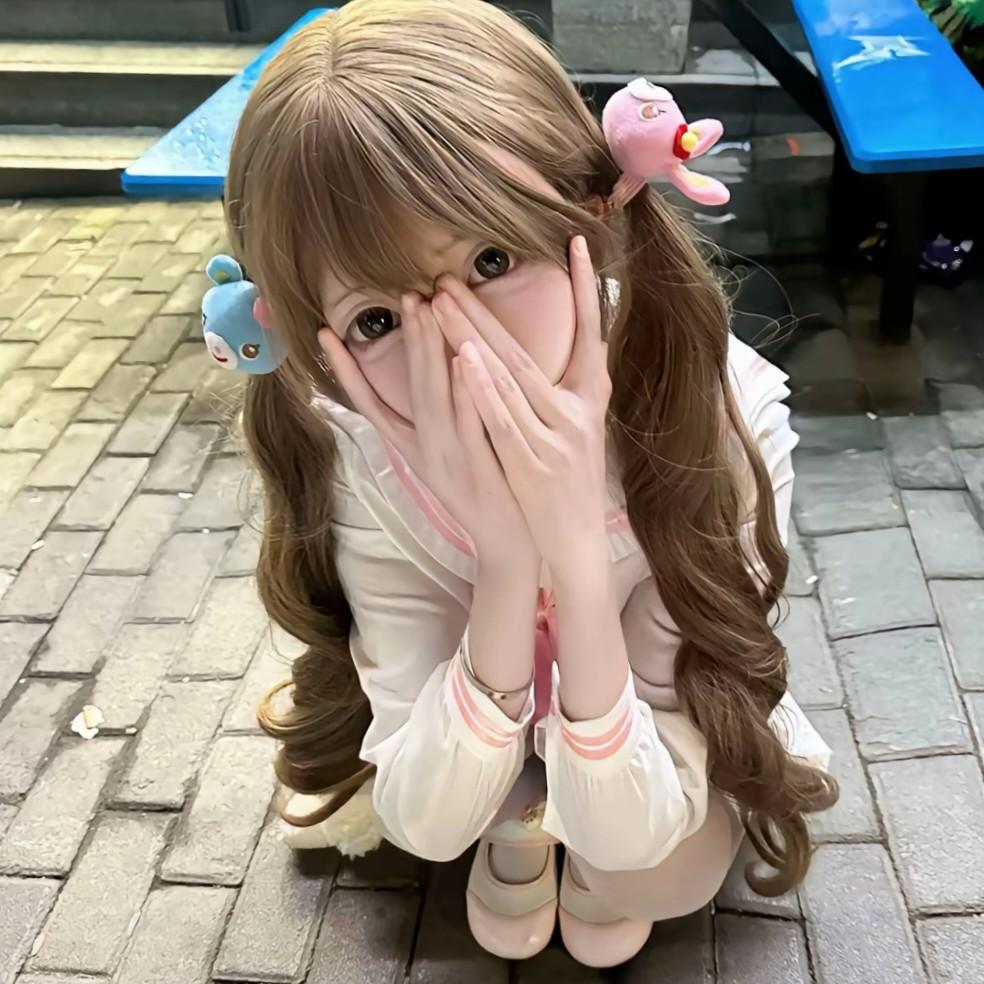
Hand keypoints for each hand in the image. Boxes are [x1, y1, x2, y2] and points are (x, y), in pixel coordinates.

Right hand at [318, 295, 537, 565]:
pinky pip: (470, 420)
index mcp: (412, 452)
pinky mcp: (482, 466)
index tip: (324, 335)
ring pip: (435, 397)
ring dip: (429, 350)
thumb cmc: (481, 499)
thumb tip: (428, 384)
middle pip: (410, 388)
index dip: (345, 372)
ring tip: (423, 307)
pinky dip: (463, 388)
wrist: (508, 549)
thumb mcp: (446, 465)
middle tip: (404, 294)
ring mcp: (452, 459)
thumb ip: (434, 426)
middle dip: (407, 340)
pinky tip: (462, 356)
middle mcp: (426, 452)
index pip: (370, 406)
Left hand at [431, 236, 612, 569]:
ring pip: (511, 378)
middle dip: (485, 311)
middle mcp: (577, 413)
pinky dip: (485, 390)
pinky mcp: (534, 466)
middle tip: (450, 276)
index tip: (578, 244)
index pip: (592, 334)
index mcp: (591, 400)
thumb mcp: (583, 430)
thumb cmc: (574, 484)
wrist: (578, 543)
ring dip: (474, 336)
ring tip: (441, 300)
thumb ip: (573, 389)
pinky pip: (504, 422)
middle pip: (526, 352)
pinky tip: (463, 360)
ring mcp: (556, 439)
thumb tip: (575, 344)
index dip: (586, 289)